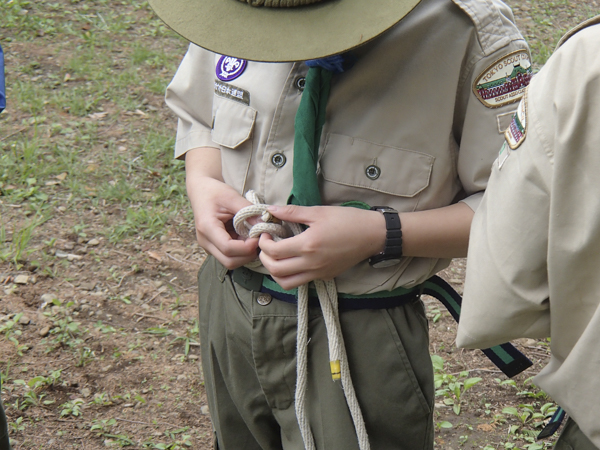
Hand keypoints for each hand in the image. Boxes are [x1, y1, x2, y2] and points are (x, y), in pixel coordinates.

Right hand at [185, 150, 259, 268]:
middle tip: (259, 240)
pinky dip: (242, 251)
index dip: (247, 247)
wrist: (201, 191)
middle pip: (229, 261)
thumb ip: (248, 211)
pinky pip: (229, 256)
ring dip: (245, 254)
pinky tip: (247, 238)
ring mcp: (208, 246)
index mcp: (207, 227)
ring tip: (253, 238)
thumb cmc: (215, 192)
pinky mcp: (213, 247)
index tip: (259, 236)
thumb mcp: (232, 197)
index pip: (228, 248)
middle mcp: (205, 241)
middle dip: (248, 254)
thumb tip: (265, 224)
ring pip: (230, 262)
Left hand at [257, 205, 384, 289]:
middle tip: (266, 245)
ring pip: (286, 283)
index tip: (265, 233)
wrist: (373, 235)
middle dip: (264, 258)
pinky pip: (301, 281)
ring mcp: (318, 273)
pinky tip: (293, 260)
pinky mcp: (325, 277)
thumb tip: (270, 209)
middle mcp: (311, 264)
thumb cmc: (348, 220)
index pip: (273, 251)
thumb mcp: (319, 212)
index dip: (263, 243)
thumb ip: (292, 212)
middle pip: (275, 270)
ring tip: (276, 256)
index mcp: (307, 245)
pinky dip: (290, 275)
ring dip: (275, 271)